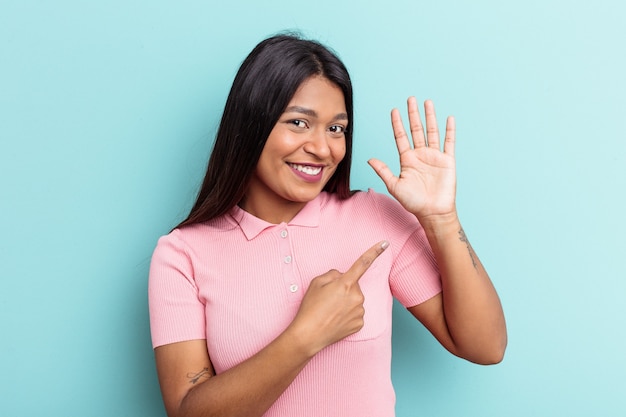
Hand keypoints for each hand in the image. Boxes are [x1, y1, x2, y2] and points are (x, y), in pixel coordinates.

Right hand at [288, 240, 388, 354]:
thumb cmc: (310, 307)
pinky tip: (336, 319)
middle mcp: (357, 296)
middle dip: (344, 289)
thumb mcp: (316, 283)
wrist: (309, 335)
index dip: (375, 252)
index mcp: (346, 283)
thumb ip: (333, 274)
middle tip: (328, 299)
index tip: (385, 243)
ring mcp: (360, 311)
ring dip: (346, 302)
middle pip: (354, 286)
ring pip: (355, 300)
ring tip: (330, 311)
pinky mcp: (360, 324)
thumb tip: (342, 276)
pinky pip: (356, 313)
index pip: (363, 263)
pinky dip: (347, 315)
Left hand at [368, 98, 456, 220]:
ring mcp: (434, 157)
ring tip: (427, 102)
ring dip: (429, 117)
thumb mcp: (394, 186)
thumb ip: (383, 171)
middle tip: (410, 99)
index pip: (401, 137)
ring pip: (432, 132)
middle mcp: (420, 155)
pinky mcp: (447, 161)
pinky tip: (448, 118)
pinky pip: (449, 142)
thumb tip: (369, 159)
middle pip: (416, 130)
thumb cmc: (413, 202)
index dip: (397, 124)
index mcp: (407, 159)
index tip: (394, 110)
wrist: (432, 212)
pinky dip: (449, 130)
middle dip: (413, 114)